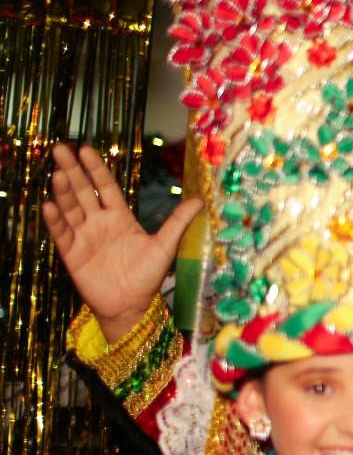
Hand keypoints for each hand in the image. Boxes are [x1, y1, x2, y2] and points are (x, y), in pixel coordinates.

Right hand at [41, 144, 200, 342]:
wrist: (132, 305)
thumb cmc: (148, 276)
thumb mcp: (165, 246)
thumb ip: (178, 222)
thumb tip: (200, 200)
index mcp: (120, 216)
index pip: (106, 187)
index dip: (96, 169)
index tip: (85, 149)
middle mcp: (99, 222)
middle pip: (83, 192)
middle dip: (72, 171)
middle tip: (61, 150)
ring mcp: (84, 236)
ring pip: (70, 208)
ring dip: (63, 191)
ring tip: (57, 174)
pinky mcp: (72, 253)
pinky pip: (62, 234)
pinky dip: (55, 221)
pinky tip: (50, 206)